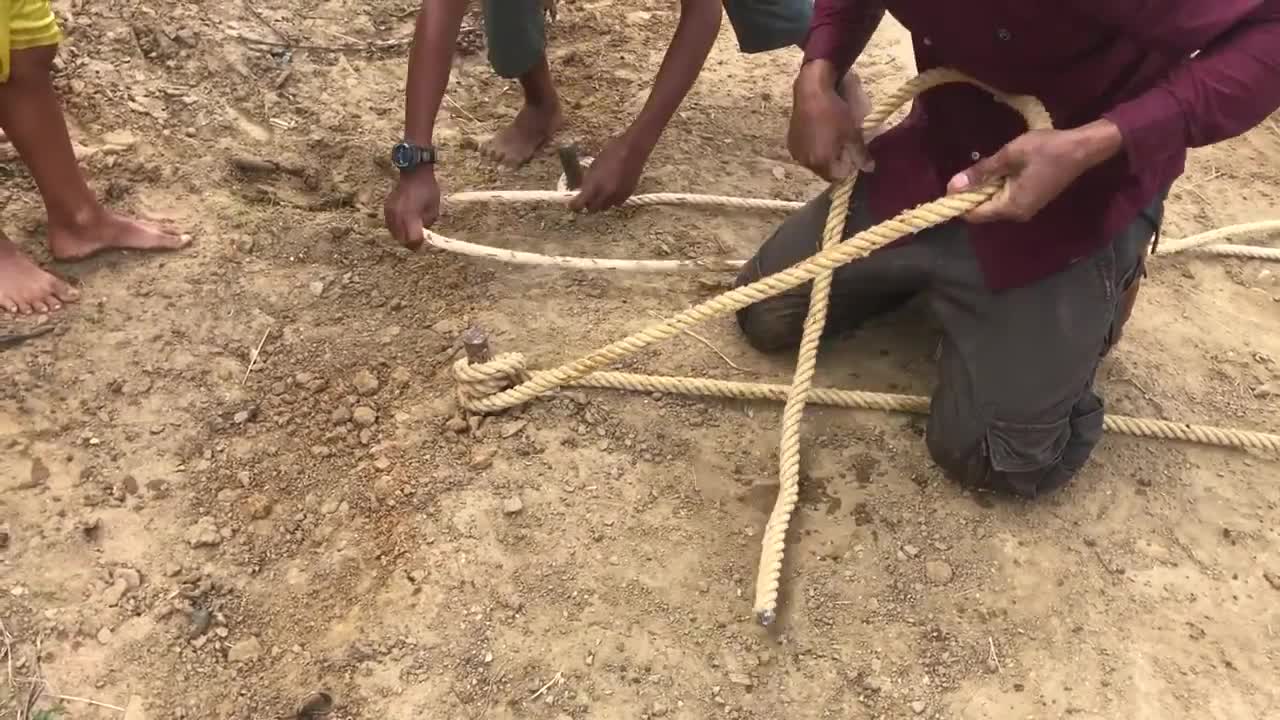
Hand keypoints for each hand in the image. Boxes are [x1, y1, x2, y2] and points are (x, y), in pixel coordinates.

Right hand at [384, 167, 440, 250]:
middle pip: (402, 240)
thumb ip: (427, 225)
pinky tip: (404, 223)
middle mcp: (398, 216)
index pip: (412, 240)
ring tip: (411, 230)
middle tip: (418, 239)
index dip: (418, 244)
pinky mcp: (386, 209)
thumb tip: (422, 235)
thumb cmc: (427, 190)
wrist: (414, 174)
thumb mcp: (433, 210)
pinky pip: (390, 225)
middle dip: (411, 242)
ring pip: (395, 234)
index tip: (423, 242)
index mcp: (411, 216)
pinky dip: (397, 228)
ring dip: (403, 236)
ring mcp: (390, 212)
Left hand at [568, 135, 650, 212]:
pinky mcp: (627, 195)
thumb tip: (581, 191)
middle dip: (588, 205)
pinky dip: (612, 199)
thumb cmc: (611, 153)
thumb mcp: (594, 166)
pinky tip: (613, 189)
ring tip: (601, 192)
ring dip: (601, 203)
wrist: (632, 150)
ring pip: (605, 207)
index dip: (574, 206)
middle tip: (587, 198)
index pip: (579, 204)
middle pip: (592, 209)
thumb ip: (587, 181)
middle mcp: (605, 193)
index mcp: (594, 185)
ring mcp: (617, 196)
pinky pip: (616, 203)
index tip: (572, 205)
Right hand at [789, 60, 874, 181]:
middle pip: (824, 170)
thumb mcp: (852, 133)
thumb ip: (860, 154)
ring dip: (823, 155)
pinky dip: (813, 148)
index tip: (853, 154)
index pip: (837, 177)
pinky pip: (805, 152)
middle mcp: (805, 161)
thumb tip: (869, 169)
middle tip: (843, 145)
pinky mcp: (791, 141)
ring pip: (814, 161)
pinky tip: (819, 133)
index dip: (847, 168)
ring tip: (831, 138)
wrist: (811, 90)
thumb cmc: (834, 112)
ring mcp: (796, 152)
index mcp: (821, 162)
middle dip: (835, 162)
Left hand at [947, 120, 1122, 222]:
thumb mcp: (1010, 155)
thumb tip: (953, 186)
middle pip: (983, 211)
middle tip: (965, 171)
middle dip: (971, 194)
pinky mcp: (1032, 200)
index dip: (959, 202)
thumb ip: (981, 172)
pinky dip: (997, 187)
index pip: (974, 215)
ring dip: (985, 189)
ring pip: (994, 203)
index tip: (950, 184)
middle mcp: (1018, 214)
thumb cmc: (1046, 149)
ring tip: (981, 168)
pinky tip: (998, 170)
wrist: (1083, 148)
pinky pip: (1006, 198)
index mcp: (1011, 207)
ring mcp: (1027, 209)